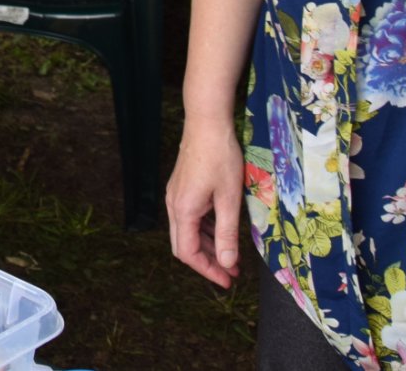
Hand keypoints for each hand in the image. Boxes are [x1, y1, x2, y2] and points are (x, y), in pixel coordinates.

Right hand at [167, 117, 244, 287]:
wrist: (206, 123)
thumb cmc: (220, 158)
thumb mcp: (229, 198)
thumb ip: (227, 233)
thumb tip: (227, 264)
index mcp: (183, 210)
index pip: (188, 252)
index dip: (208, 270)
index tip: (227, 281)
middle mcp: (174, 205)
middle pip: (183, 245)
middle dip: (207, 262)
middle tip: (231, 273)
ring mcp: (175, 196)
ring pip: (187, 232)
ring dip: (207, 247)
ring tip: (231, 257)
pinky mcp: (181, 188)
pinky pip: (189, 218)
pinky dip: (204, 231)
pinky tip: (222, 232)